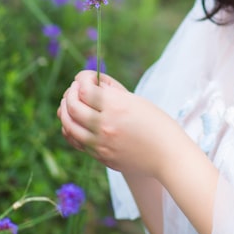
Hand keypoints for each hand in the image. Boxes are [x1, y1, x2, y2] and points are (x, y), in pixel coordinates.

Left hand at [57, 70, 181, 177]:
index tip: (84, 77)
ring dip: (65, 110)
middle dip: (70, 93)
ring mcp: (100, 143)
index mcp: (117, 106)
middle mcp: (105, 124)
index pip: (84, 89)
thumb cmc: (158, 125)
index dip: (81, 78)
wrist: (168, 156)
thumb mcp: (138, 101)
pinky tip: (73, 122)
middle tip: (75, 88)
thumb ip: (113, 92)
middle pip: (72, 105)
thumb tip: (93, 83)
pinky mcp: (99, 156)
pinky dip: (69, 128)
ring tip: (70, 103)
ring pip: (68, 124)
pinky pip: (74, 140)